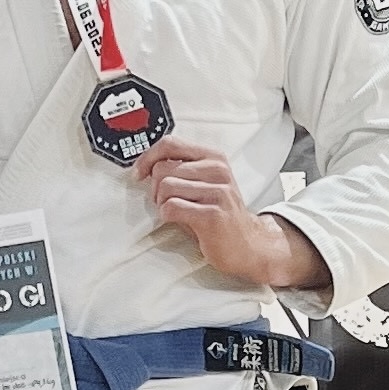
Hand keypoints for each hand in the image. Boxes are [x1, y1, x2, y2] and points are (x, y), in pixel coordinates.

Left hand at [137, 141, 332, 295]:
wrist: (248, 245)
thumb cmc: (222, 216)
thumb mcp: (205, 184)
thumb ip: (181, 170)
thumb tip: (147, 166)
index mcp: (214, 158)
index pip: (170, 144)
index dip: (147, 157)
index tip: (140, 173)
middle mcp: (218, 171)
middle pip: (162, 169)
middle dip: (155, 188)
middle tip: (166, 201)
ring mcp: (218, 192)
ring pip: (165, 187)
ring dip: (162, 204)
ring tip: (177, 212)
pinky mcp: (212, 214)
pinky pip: (171, 208)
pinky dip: (167, 216)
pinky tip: (180, 221)